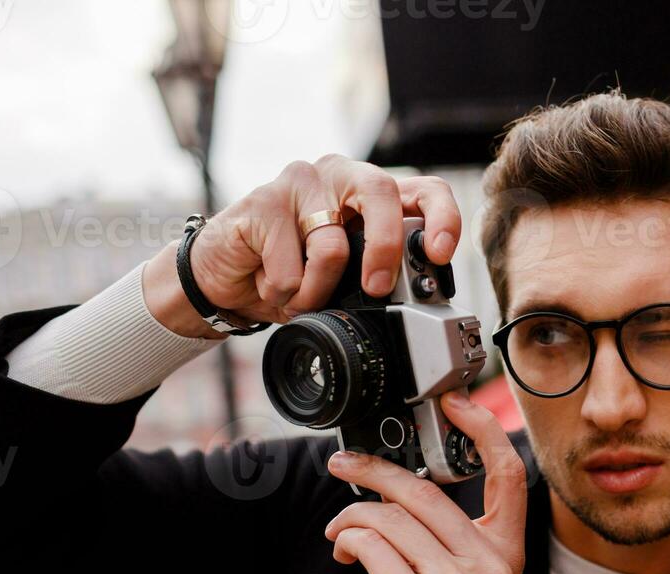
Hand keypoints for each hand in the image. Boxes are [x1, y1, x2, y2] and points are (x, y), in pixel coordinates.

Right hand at [141, 156, 461, 337]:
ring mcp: (301, 181)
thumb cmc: (293, 274)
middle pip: (381, 194)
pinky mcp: (262, 200)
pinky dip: (284, 293)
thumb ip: (379, 276)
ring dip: (317, 292)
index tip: (441, 253)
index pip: (424, 189)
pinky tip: (268, 284)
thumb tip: (414, 301)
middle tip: (377, 288)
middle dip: (385, 248)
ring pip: (332, 244)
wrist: (226, 278)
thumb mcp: (348, 280)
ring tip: (300, 298)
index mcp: (372, 194)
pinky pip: (290, 265)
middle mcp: (341, 175)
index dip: (442, 217)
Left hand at [324, 390, 528, 573]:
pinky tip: (346, 555)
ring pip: (389, 517)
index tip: (456, 403)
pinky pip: (370, 546)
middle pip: (424, 490)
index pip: (508, 477)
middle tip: (344, 466)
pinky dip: (349, 542)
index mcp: (507, 556)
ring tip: (342, 536)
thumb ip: (457, 541)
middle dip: (373, 471)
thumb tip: (405, 490)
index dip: (483, 430)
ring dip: (352, 519)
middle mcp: (487, 567)